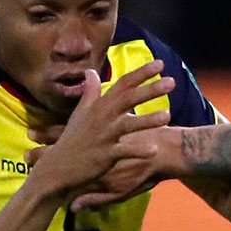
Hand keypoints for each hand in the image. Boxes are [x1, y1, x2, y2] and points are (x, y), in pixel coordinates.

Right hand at [24, 60, 175, 200]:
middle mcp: (103, 117)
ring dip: (148, 120)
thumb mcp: (80, 113)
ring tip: (168, 116)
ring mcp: (104, 136)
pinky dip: (139, 151)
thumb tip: (91, 72)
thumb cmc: (73, 140)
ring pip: (128, 125)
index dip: (141, 73)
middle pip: (128, 99)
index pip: (123, 84)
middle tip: (172, 82)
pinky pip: (125, 152)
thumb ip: (90, 93)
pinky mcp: (105, 155)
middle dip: (150, 90)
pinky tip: (154, 150)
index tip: (160, 64)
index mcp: (100, 106)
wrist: (59, 166)